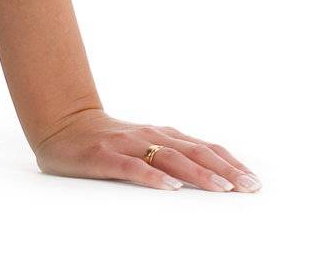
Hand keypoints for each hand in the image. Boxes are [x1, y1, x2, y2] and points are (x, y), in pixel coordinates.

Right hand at [33, 108, 260, 191]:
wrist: (59, 124)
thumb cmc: (106, 142)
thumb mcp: (143, 147)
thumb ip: (171, 158)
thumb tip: (214, 179)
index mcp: (161, 135)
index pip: (204, 148)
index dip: (231, 164)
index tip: (254, 183)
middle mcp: (149, 136)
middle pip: (194, 152)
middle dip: (225, 170)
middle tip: (249, 188)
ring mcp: (126, 145)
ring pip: (168, 158)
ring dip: (198, 173)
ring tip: (222, 188)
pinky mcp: (103, 156)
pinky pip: (132, 167)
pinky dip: (153, 177)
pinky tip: (170, 188)